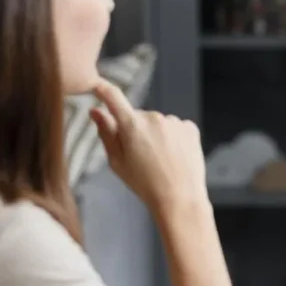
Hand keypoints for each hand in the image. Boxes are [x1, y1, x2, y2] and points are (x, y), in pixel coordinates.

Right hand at [90, 79, 208, 214]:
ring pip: (158, 123)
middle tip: (140, 156)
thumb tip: (95, 111)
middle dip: (135, 130)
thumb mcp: (117, 161)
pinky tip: (174, 157)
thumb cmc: (144, 183)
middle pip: (138, 116)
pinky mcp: (190, 127)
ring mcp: (174, 121)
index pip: (113, 97)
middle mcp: (153, 117)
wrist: (180, 198)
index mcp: (132, 125)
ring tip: (160, 160)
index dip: (103, 90)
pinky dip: (173, 138)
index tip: (98, 86)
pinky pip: (176, 128)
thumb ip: (106, 133)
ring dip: (156, 135)